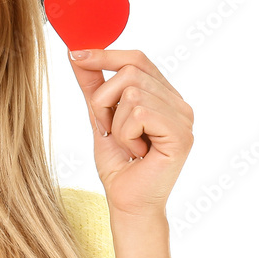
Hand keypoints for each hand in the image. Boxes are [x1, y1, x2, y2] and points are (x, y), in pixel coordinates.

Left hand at [67, 48, 193, 218]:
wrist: (127, 204)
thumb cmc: (118, 166)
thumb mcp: (100, 118)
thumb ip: (93, 86)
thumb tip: (77, 53)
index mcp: (164, 96)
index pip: (137, 59)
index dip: (105, 54)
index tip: (74, 54)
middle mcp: (179, 103)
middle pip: (131, 71)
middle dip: (104, 101)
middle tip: (109, 130)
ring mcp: (184, 118)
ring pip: (132, 92)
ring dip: (115, 122)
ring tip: (126, 145)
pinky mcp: (181, 135)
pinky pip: (139, 113)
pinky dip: (126, 134)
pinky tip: (136, 152)